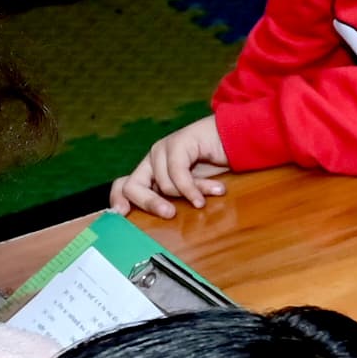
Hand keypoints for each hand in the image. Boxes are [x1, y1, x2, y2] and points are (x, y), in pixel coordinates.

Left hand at [110, 116, 230, 215]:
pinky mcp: (177, 142)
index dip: (119, 200)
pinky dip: (192, 188)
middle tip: (170, 214)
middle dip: (150, 203)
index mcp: (151, 172)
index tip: (123, 214)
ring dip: (190, 194)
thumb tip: (165, 218)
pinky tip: (209, 193)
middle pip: (133, 186)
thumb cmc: (214, 166)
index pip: (123, 186)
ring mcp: (163, 149)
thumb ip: (176, 199)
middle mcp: (152, 160)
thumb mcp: (191, 190)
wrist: (237, 139)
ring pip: (163, 184)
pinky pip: (178, 173)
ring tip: (212, 192)